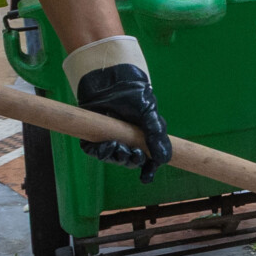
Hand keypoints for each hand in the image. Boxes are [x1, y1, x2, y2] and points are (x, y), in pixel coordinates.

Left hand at [74, 63, 172, 181]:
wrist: (111, 77)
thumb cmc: (133, 93)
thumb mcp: (150, 114)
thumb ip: (156, 136)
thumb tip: (164, 160)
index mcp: (141, 136)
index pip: (145, 160)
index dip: (147, 170)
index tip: (146, 178)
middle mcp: (125, 139)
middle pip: (127, 161)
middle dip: (130, 161)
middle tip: (133, 154)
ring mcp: (108, 137)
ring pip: (111, 158)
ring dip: (115, 157)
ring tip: (118, 147)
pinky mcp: (91, 134)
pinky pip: (92, 151)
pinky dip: (98, 151)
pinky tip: (105, 145)